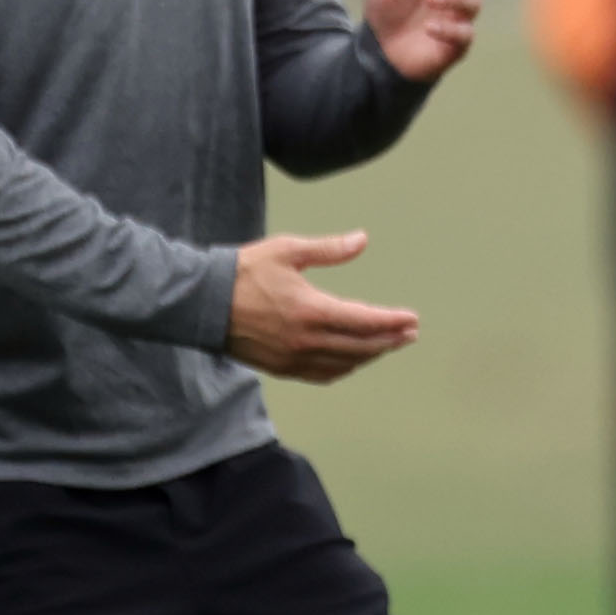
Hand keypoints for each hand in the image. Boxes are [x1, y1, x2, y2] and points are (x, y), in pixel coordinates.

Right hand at [225, 229, 417, 382]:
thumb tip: (362, 240)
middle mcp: (306, 340)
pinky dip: (344, 367)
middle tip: (410, 334)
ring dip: (370, 355)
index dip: (392, 322)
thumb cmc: (245, 271)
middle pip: (360, 346)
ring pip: (344, 363)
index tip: (412, 320)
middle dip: (389, 341)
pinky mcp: (282, 368)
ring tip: (388, 344)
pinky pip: (323, 374)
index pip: (364, 321)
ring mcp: (293, 358)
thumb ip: (329, 249)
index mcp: (311, 310)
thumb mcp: (287, 250)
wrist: (203, 303)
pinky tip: (354, 360)